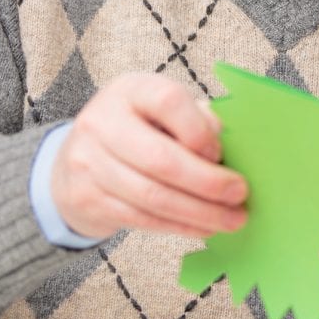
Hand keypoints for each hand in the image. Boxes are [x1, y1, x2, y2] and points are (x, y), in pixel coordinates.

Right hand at [51, 73, 247, 238]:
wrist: (78, 156)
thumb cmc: (141, 128)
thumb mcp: (165, 112)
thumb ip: (197, 121)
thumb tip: (233, 151)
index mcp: (131, 90)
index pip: (169, 102)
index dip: (200, 131)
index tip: (222, 154)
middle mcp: (103, 122)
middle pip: (160, 159)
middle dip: (207, 182)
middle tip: (240, 194)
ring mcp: (88, 162)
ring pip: (152, 196)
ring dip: (199, 212)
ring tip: (232, 219)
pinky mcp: (86, 198)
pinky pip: (141, 218)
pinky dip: (180, 226)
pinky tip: (205, 228)